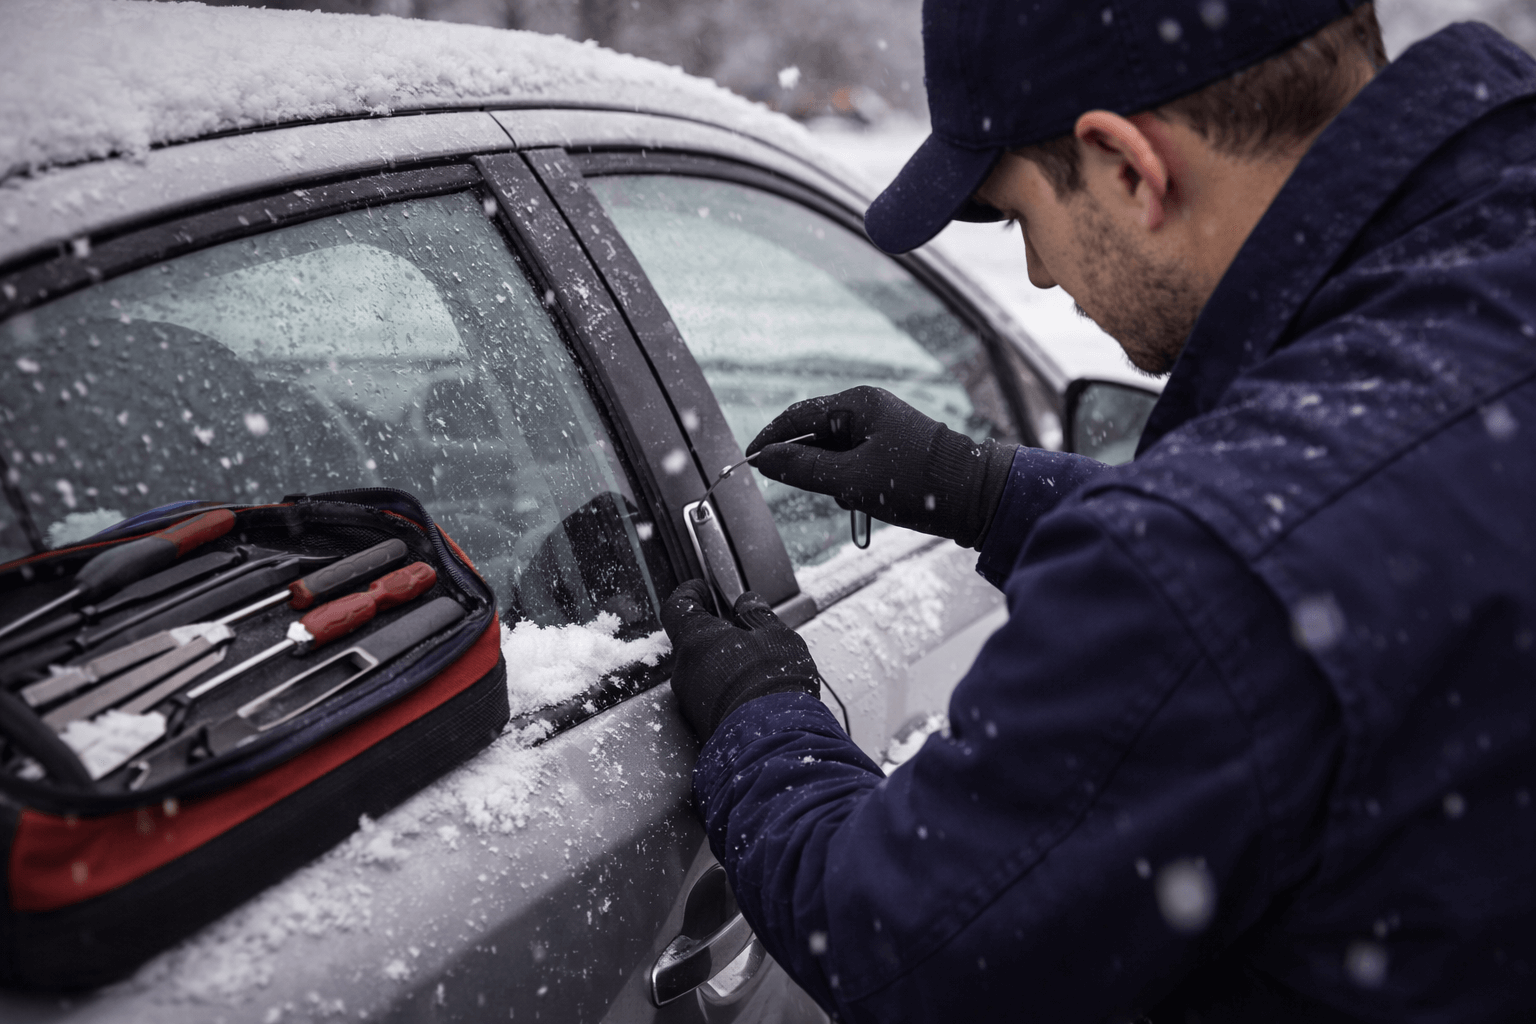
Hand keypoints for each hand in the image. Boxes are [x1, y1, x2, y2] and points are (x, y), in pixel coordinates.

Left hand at [662, 580, 821, 741]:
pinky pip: (710, 696)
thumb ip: (758, 616)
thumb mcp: (776, 637)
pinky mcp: (702, 725)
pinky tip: (753, 690)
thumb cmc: (773, 684)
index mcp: (696, 640)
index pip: (677, 606)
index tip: (703, 589)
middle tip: (741, 628)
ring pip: (701, 671)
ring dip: (722, 663)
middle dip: (715, 632)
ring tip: (756, 664)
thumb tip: (747, 602)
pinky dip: (726, 688)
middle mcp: (685, 671)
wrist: (774, 744)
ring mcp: (690, 701)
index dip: (689, 594)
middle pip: (691, 641)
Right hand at [746, 386, 1016, 548]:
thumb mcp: (850, 480)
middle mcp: (869, 409)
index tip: (748, 460)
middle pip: (815, 435)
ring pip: (834, 453)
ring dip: (832, 479)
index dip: (769, 440)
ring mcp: (882, 428)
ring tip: (853, 498)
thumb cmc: (916, 484)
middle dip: (810, 467)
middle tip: (812, 491)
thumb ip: (802, 469)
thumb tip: (763, 460)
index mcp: (858, 403)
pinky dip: (850, 483)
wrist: (976, 498)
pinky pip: (855, 463)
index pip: (797, 417)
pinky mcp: (893, 450)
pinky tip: (865, 500)